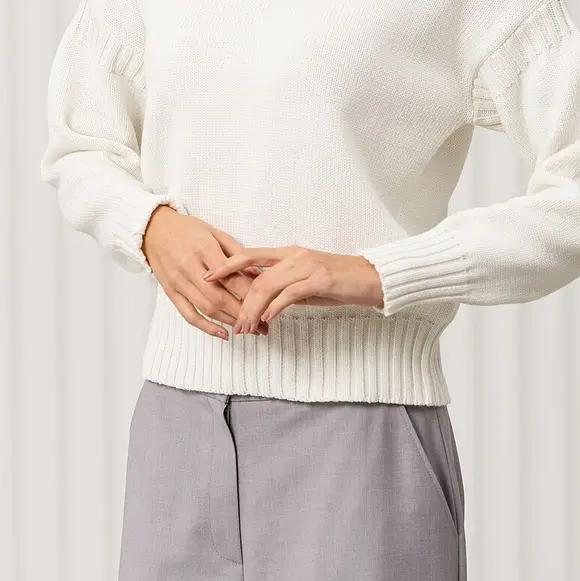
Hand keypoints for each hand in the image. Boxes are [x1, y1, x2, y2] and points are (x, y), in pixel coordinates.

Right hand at [143, 206, 269, 338]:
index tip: (267, 302)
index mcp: (204, 249)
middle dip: (243, 313)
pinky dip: (206, 327)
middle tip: (262, 324)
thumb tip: (257, 274)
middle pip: (219, 297)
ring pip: (206, 308)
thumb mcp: (215, 232)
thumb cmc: (187, 229)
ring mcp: (178, 282)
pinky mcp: (170, 292)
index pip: (231, 277)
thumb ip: (237, 253)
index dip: (250, 293)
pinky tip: (223, 333)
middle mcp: (189, 267)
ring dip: (230, 321)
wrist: (154, 229)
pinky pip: (189, 314)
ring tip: (249, 329)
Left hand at [202, 245, 384, 333]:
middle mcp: (294, 255)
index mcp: (288, 253)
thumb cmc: (339, 281)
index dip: (227, 264)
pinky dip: (275, 307)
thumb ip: (284, 286)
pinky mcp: (320, 279)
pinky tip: (267, 319)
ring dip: (253, 308)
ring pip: (268, 284)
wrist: (371, 278)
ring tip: (246, 327)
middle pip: (255, 272)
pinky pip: (290, 293)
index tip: (208, 277)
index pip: (250, 254)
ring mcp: (307, 265)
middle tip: (231, 321)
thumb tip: (262, 300)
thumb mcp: (306, 282)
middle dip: (238, 297)